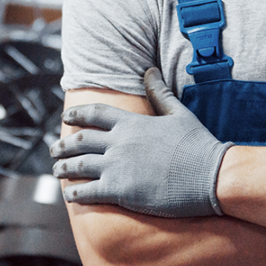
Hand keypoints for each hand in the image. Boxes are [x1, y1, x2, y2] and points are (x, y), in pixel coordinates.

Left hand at [51, 68, 232, 217]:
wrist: (211, 175)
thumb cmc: (199, 145)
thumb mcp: (179, 113)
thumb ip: (160, 93)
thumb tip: (150, 70)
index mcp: (132, 123)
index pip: (95, 114)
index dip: (77, 115)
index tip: (66, 118)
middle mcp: (120, 143)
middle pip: (80, 140)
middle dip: (63, 146)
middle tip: (54, 150)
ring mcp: (118, 167)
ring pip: (79, 166)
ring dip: (63, 169)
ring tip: (56, 172)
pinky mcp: (121, 192)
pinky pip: (88, 192)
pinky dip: (75, 193)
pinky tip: (69, 195)